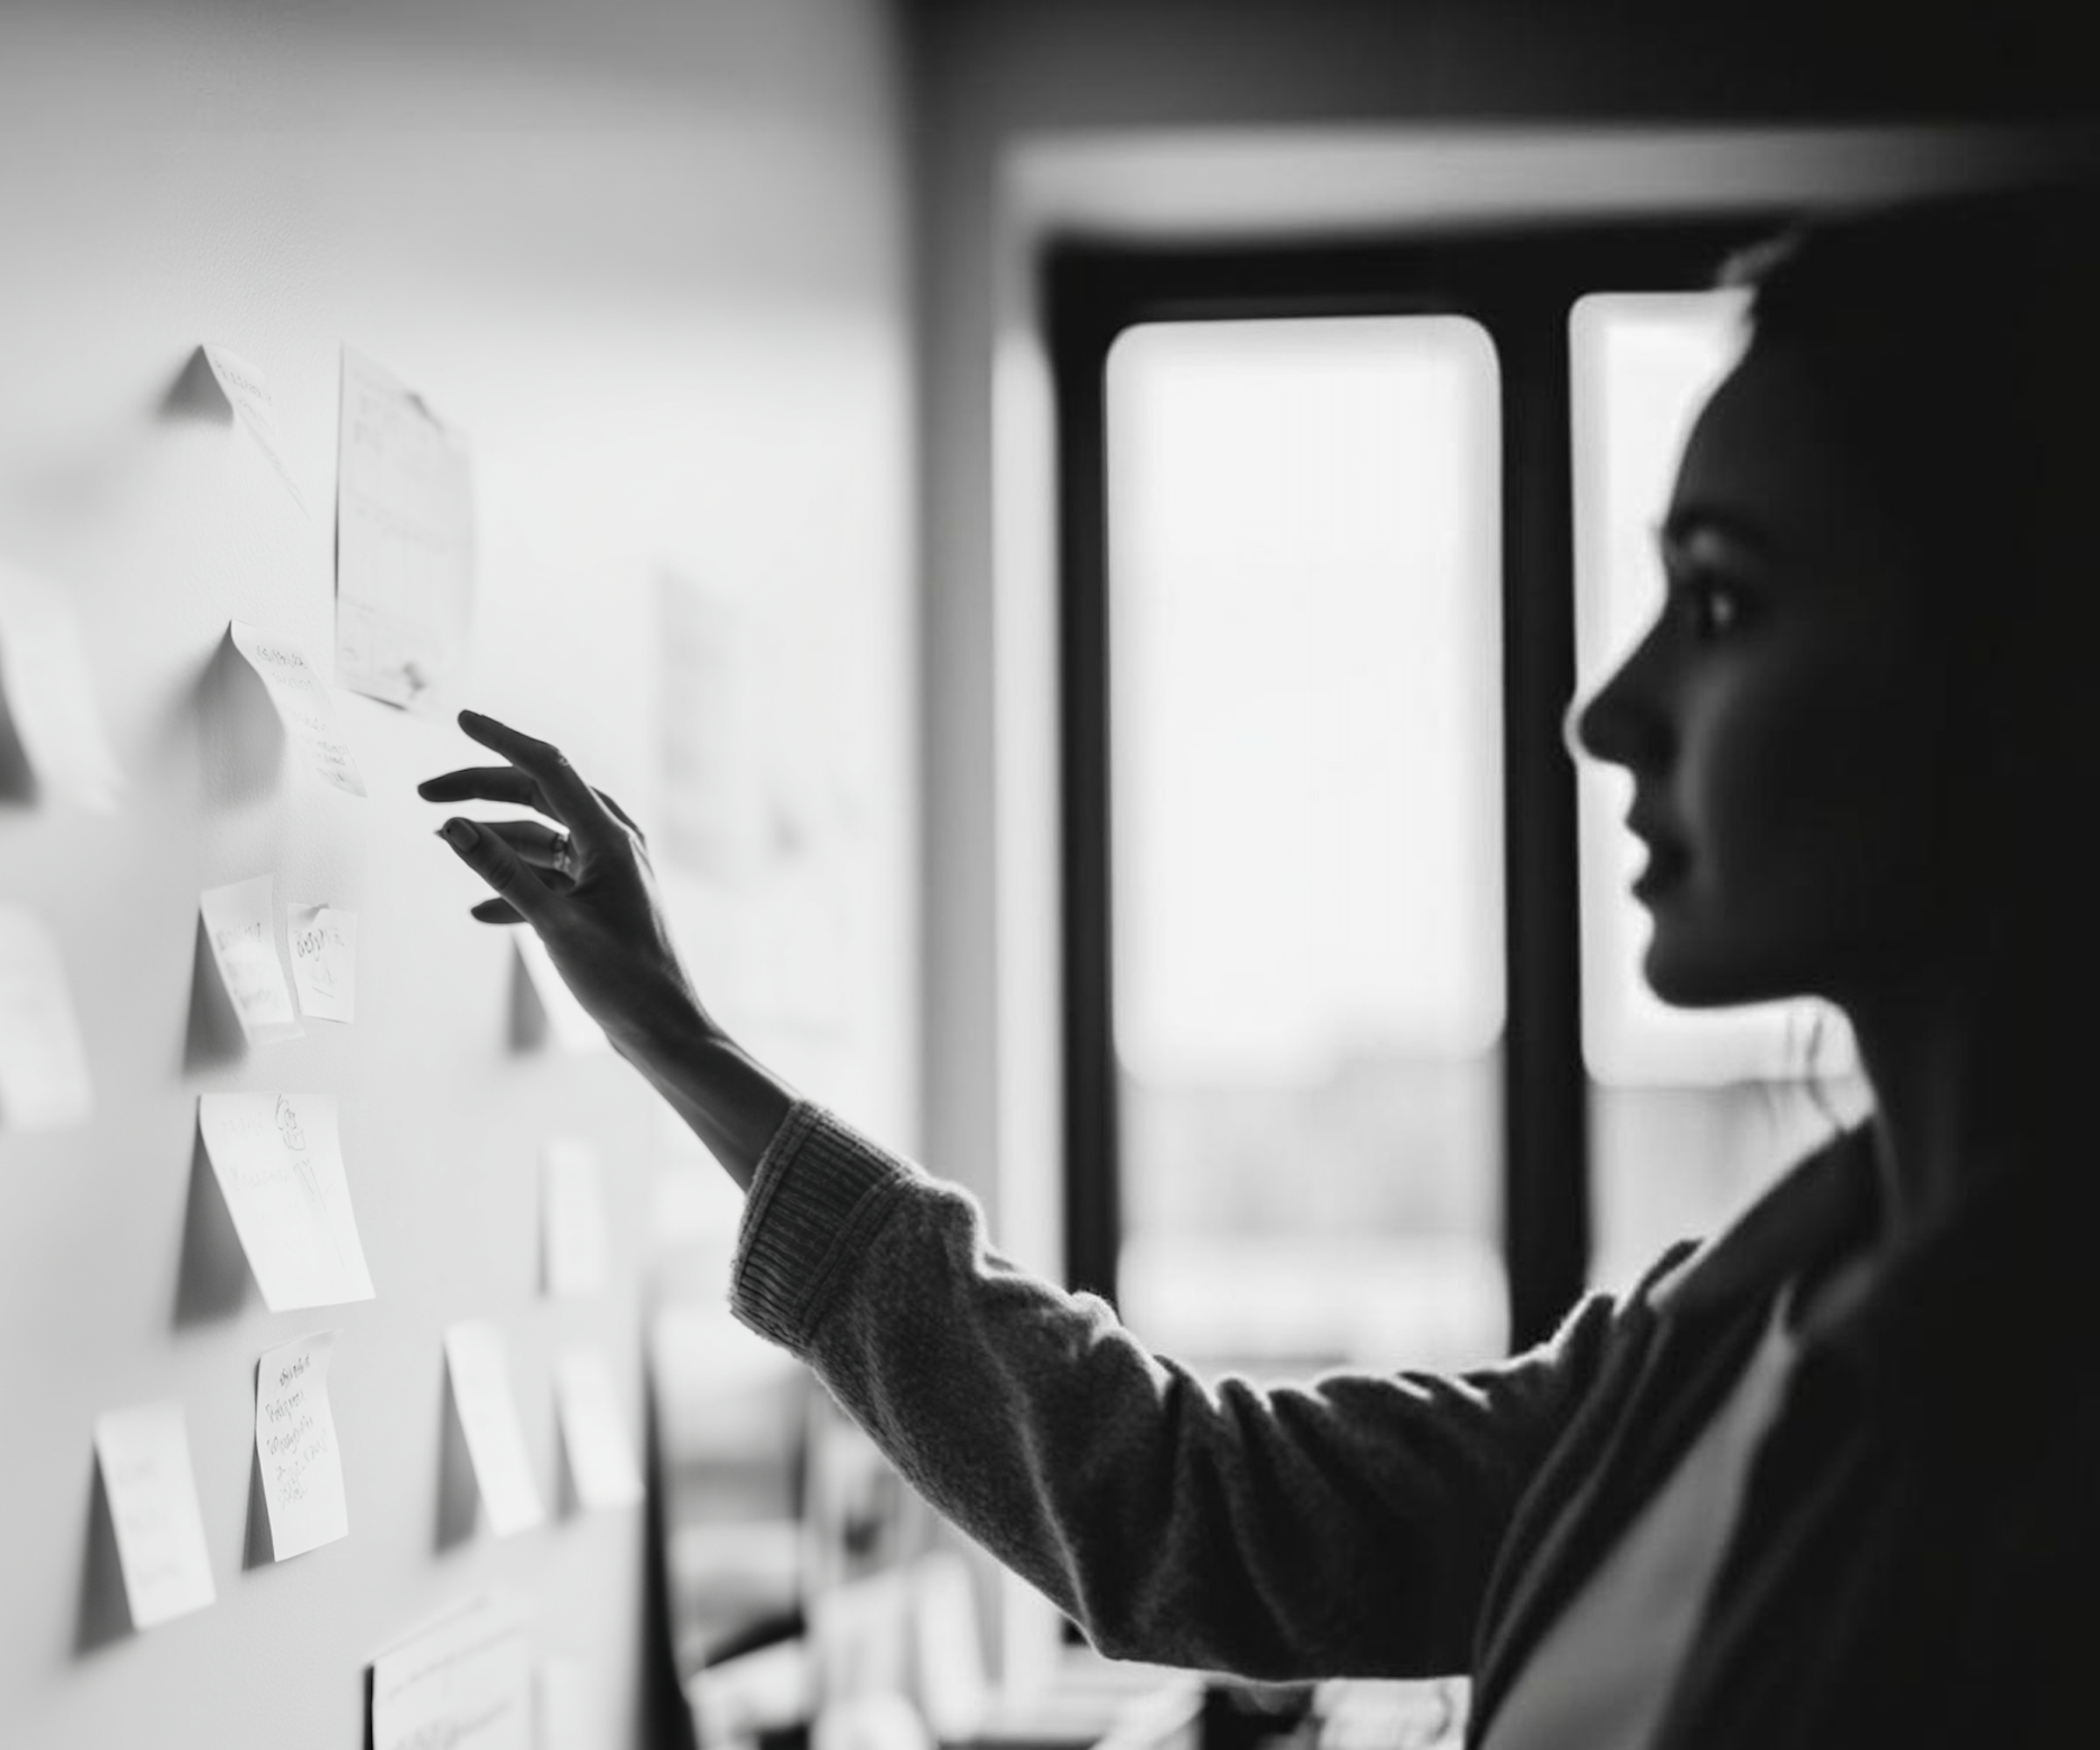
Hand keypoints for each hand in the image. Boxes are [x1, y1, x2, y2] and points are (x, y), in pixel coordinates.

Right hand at [418, 710, 710, 1061]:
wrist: (664, 1031)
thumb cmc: (620, 979)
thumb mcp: (552, 923)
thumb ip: (501, 871)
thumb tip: (451, 825)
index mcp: (610, 837)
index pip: (549, 767)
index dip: (502, 739)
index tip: (461, 718)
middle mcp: (613, 844)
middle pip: (539, 795)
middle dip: (482, 789)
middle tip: (426, 794)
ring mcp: (608, 871)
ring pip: (541, 836)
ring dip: (494, 838)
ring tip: (444, 841)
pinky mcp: (600, 899)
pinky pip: (550, 876)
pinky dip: (515, 885)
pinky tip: (479, 910)